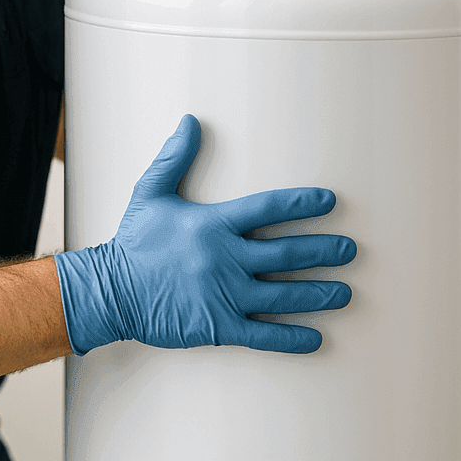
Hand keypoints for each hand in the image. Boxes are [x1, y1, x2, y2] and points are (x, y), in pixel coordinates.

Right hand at [53, 115, 355, 354]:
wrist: (110, 292)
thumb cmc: (133, 243)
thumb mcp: (151, 193)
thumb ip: (175, 158)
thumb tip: (190, 122)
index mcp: (214, 224)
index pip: (268, 208)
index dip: (302, 203)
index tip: (329, 202)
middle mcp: (225, 259)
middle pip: (287, 253)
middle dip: (323, 251)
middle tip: (350, 250)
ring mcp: (225, 295)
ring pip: (283, 294)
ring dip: (318, 294)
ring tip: (345, 292)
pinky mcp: (218, 326)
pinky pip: (263, 334)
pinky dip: (291, 338)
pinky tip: (317, 339)